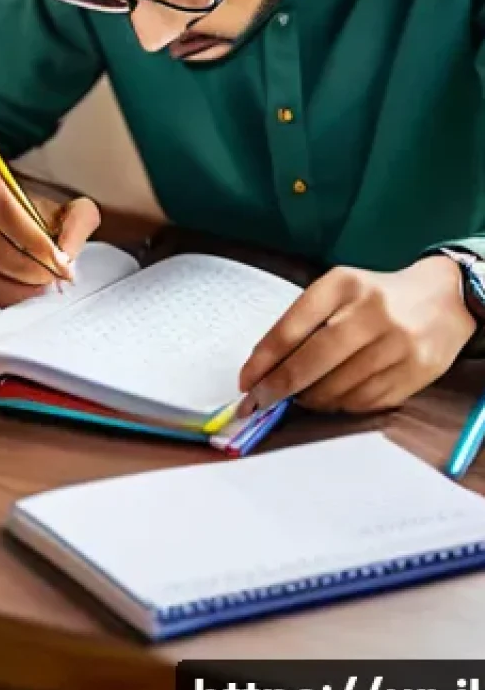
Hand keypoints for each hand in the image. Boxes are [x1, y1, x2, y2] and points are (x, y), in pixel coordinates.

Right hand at [0, 175, 99, 307]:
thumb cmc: (21, 214)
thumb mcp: (55, 207)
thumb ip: (76, 224)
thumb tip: (69, 262)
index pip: (15, 223)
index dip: (42, 249)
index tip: (62, 265)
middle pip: (1, 257)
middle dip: (34, 275)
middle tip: (51, 280)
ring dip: (19, 292)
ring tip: (36, 289)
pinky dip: (0, 300)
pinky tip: (16, 294)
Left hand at [238, 256, 476, 414]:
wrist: (444, 298)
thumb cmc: (375, 297)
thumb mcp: (337, 291)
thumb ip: (303, 322)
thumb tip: (265, 369)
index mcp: (343, 285)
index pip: (291, 329)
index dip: (263, 362)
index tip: (246, 382)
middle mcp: (372, 312)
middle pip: (311, 362)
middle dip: (278, 388)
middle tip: (259, 402)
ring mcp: (397, 344)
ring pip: (337, 389)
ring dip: (310, 400)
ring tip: (301, 397)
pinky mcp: (416, 371)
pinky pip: (365, 401)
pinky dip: (341, 405)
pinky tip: (333, 398)